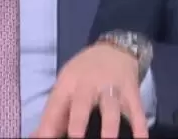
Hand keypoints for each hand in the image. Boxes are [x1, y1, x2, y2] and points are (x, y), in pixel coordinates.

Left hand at [33, 43, 149, 138]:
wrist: (116, 47)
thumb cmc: (85, 71)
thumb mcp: (66, 84)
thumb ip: (55, 112)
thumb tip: (37, 135)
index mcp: (68, 82)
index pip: (56, 104)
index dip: (49, 123)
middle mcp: (89, 84)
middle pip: (82, 103)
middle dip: (78, 121)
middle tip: (75, 138)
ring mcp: (111, 87)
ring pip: (110, 107)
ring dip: (109, 126)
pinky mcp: (131, 91)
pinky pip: (136, 109)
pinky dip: (140, 125)